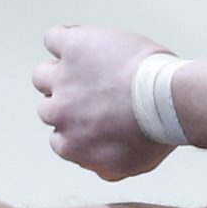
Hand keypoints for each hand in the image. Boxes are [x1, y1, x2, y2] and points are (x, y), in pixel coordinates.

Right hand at [34, 25, 176, 181]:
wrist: (163, 102)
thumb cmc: (153, 134)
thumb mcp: (129, 166)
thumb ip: (104, 168)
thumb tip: (96, 167)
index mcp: (70, 144)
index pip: (59, 137)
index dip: (76, 126)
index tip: (93, 119)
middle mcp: (60, 113)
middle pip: (48, 106)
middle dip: (68, 101)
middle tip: (93, 94)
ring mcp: (63, 78)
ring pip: (43, 75)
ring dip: (60, 72)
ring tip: (86, 69)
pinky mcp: (72, 47)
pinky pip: (53, 38)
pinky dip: (64, 39)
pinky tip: (82, 42)